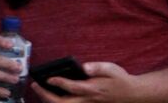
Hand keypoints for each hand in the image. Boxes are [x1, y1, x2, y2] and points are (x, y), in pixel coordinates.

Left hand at [26, 61, 148, 102]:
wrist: (132, 94)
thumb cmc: (121, 80)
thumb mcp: (112, 69)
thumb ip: (98, 67)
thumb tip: (84, 67)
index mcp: (93, 89)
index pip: (73, 88)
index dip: (60, 83)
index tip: (49, 78)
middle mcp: (88, 99)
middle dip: (46, 96)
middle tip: (35, 85)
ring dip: (49, 99)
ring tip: (39, 89)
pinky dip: (56, 101)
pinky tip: (49, 93)